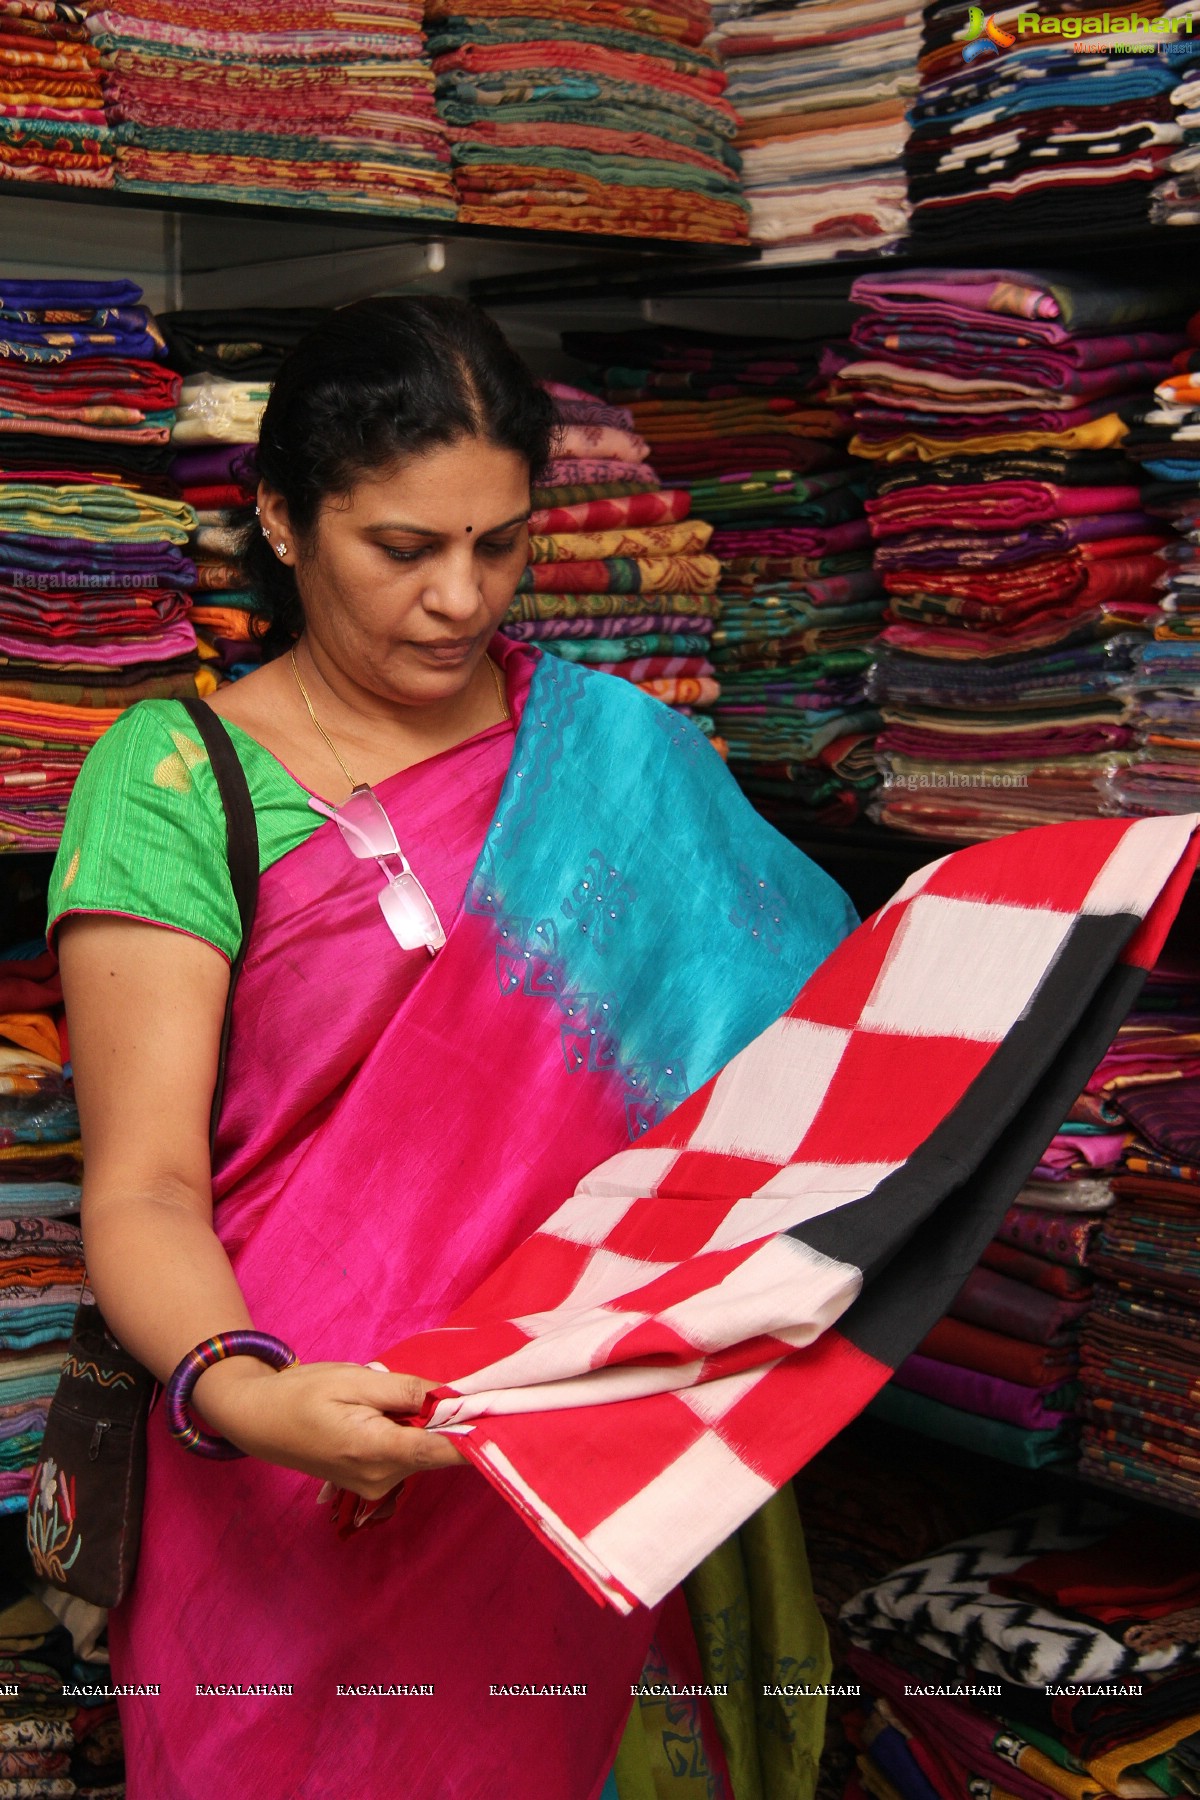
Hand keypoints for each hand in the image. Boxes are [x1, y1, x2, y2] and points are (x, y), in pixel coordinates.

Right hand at [189, 1357, 466, 1497]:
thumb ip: (406, 1391)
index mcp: (376, 1450)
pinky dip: (415, 1435)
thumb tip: (452, 1399)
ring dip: (431, 1426)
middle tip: (471, 1387)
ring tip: (411, 1396)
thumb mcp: (354, 1380)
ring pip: (424, 1453)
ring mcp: (375, 1487)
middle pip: (438, 1451)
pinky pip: (408, 1457)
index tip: (511, 1420)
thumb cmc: (303, 1394)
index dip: (480, 1437)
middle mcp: (380, 1478)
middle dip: (456, 1421)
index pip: (443, 1451)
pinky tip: (398, 1412)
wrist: (259, 1421)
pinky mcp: (372, 1484)